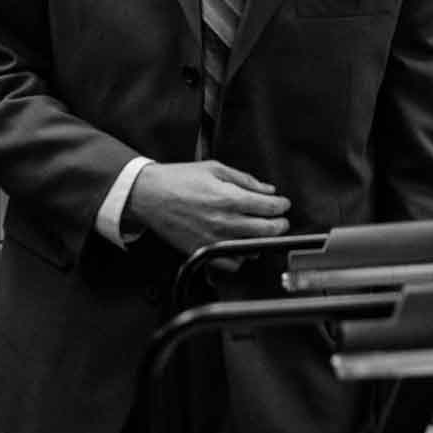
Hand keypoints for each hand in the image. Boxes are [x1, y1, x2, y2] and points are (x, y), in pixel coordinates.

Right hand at [125, 160, 289, 254]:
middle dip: (279, 225)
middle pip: (267, 230)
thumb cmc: (178, 180)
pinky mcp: (203, 252)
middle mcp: (224, 222)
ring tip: (258, 230)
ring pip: (252, 249)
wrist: (150, 195)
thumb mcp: (215, 168)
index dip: (281, 206)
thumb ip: (245, 180)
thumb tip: (267, 189)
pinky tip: (239, 244)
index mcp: (229, 198)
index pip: (269, 208)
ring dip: (261, 240)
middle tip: (279, 220)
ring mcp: (213, 240)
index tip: (282, 204)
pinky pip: (231, 264)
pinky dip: (239, 256)